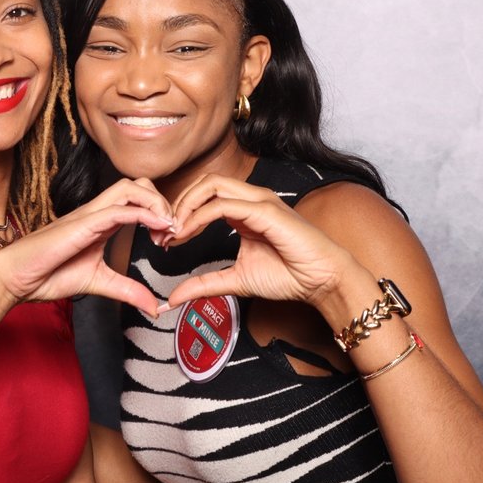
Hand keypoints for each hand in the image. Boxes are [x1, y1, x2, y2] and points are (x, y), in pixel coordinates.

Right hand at [0, 177, 172, 318]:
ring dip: (157, 205)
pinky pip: (117, 210)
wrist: (15, 278)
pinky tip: (158, 229)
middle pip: (138, 184)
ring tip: (167, 229)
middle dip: (163, 203)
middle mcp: (97, 212)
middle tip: (171, 232)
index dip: (161, 213)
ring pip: (130, 189)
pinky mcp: (81, 225)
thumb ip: (128, 291)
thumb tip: (154, 307)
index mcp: (102, 222)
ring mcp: (89, 216)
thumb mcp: (100, 283)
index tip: (169, 239)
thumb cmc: (48, 274)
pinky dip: (143, 215)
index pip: (138, 199)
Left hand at [160, 175, 375, 317]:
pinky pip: (223, 205)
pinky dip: (199, 216)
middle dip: (176, 204)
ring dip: (185, 206)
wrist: (321, 280)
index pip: (203, 197)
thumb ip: (204, 284)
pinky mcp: (265, 210)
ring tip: (172, 231)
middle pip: (203, 184)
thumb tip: (173, 298)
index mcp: (244, 211)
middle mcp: (250, 199)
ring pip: (210, 186)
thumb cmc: (290, 276)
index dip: (179, 213)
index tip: (163, 240)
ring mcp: (258, 201)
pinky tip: (188, 233)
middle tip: (161, 233)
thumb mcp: (236, 281)